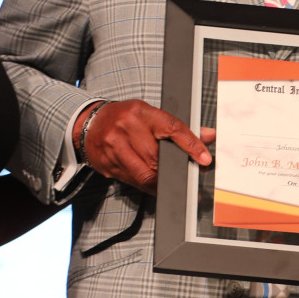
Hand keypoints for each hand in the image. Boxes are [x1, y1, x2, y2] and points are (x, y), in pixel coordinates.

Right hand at [78, 99, 212, 191]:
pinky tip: (151, 181)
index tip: (204, 159)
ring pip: (145, 174)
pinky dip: (146, 184)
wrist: (90, 123)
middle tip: (187, 174)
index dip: (191, 145)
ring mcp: (114, 147)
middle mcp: (126, 128)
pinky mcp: (107, 163)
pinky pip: (133, 181)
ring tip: (169, 181)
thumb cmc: (125, 118)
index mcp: (141, 112)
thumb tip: (209, 136)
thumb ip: (179, 128)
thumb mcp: (151, 115)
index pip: (172, 128)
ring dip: (161, 181)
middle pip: (158, 157)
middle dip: (174, 169)